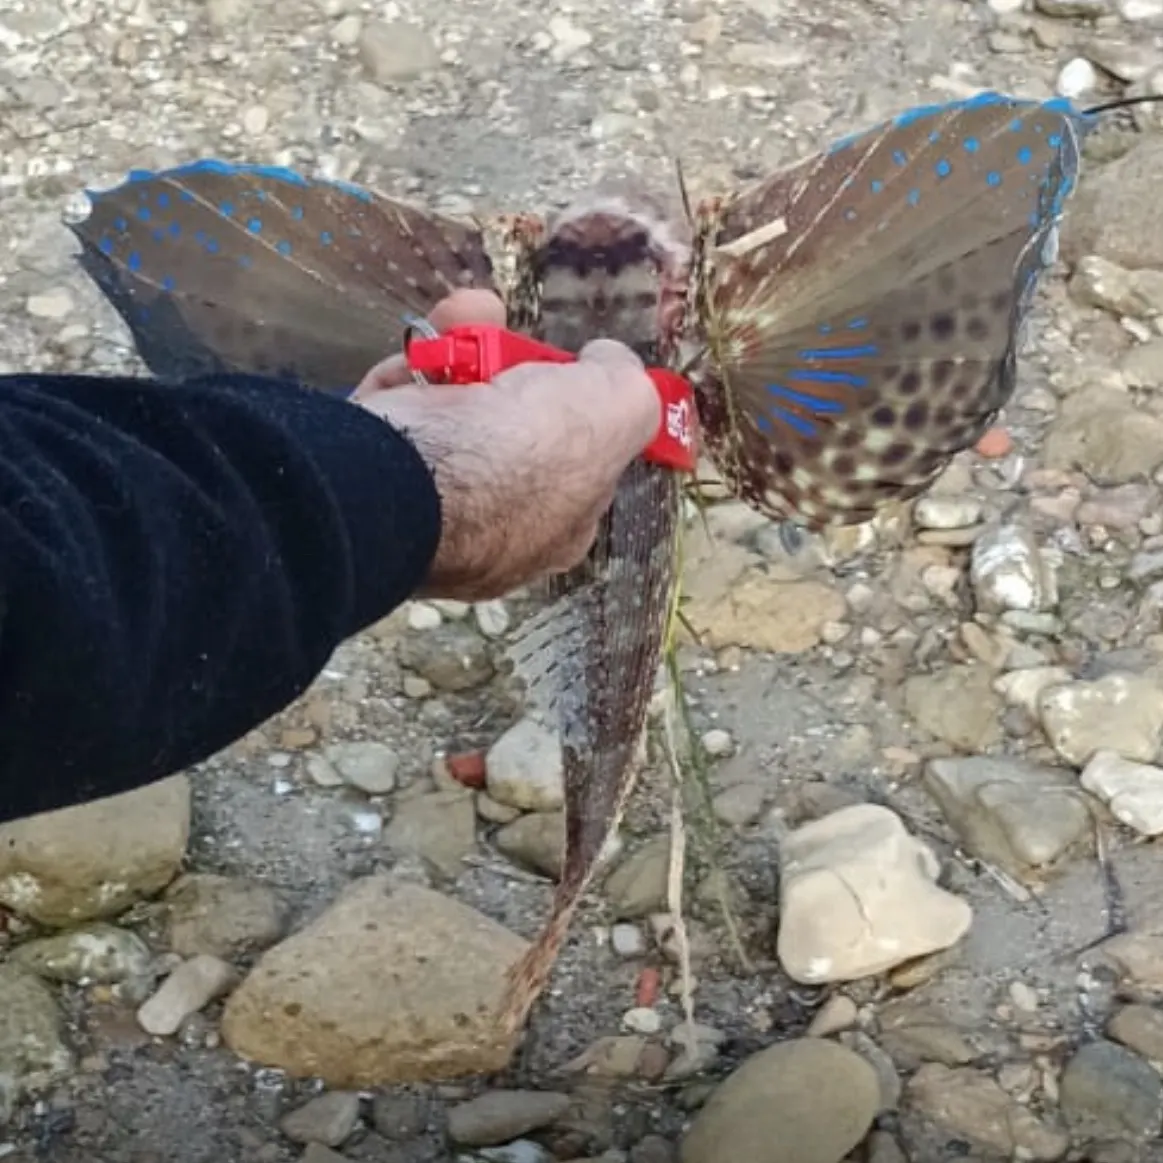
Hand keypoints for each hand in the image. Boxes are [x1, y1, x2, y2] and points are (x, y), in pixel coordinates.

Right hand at [351, 290, 661, 600]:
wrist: (406, 476)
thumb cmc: (521, 455)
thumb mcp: (617, 410)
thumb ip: (630, 387)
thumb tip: (610, 362)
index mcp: (558, 528)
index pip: (582, 463)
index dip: (582, 407)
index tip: (574, 368)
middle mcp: (495, 524)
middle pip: (515, 424)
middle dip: (511, 365)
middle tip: (507, 338)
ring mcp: (431, 501)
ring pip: (454, 406)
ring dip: (459, 350)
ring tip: (462, 321)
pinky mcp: (376, 470)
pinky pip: (400, 406)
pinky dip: (409, 367)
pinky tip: (421, 348)